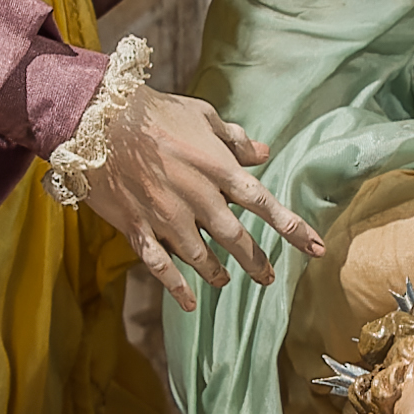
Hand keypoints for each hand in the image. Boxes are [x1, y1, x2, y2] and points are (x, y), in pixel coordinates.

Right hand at [70, 85, 320, 308]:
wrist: (98, 120)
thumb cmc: (153, 111)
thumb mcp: (202, 116)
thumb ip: (233, 139)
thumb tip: (264, 153)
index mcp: (217, 168)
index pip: (263, 203)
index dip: (291, 227)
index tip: (315, 248)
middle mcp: (198, 197)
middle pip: (236, 239)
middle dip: (256, 262)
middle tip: (269, 278)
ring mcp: (167, 217)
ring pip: (202, 257)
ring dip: (219, 274)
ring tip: (227, 282)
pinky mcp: (138, 228)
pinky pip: (161, 266)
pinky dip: (177, 287)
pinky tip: (189, 302)